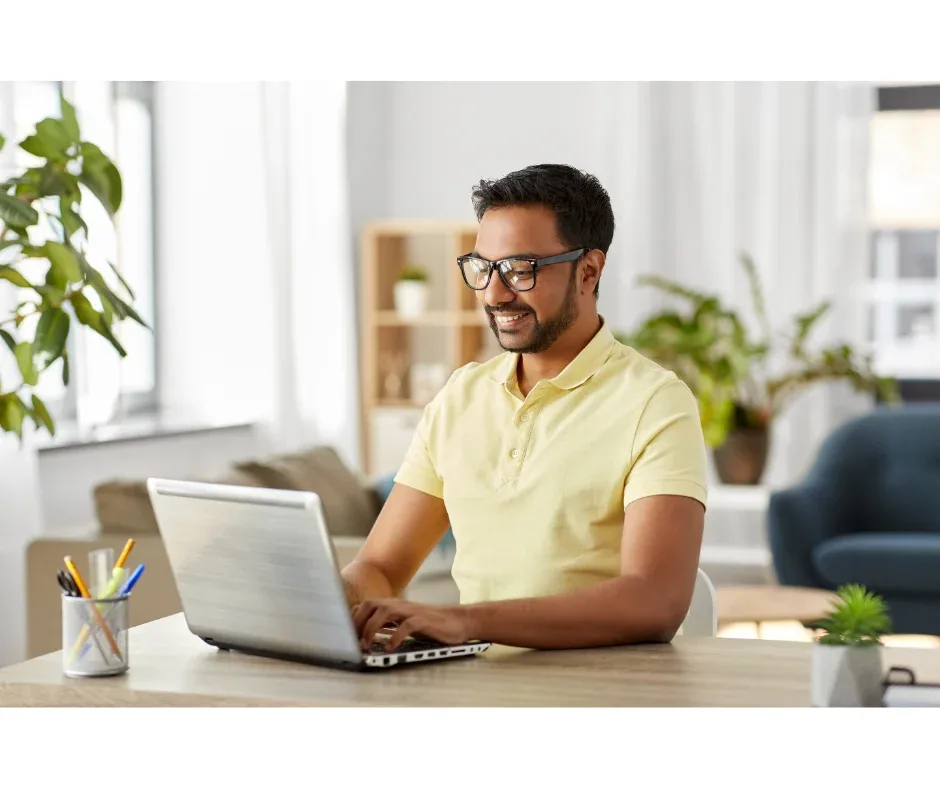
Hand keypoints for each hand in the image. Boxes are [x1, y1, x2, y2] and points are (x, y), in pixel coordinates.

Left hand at [352, 598, 472, 651]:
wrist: (458, 621)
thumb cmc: (430, 625)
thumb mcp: (405, 623)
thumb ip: (388, 625)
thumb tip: (365, 637)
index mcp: (393, 606)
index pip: (366, 605)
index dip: (353, 618)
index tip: (345, 636)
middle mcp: (400, 605)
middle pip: (371, 604)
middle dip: (358, 622)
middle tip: (354, 642)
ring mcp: (412, 611)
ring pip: (385, 611)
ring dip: (372, 628)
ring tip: (367, 645)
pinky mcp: (425, 620)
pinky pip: (407, 625)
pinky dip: (395, 636)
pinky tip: (390, 648)